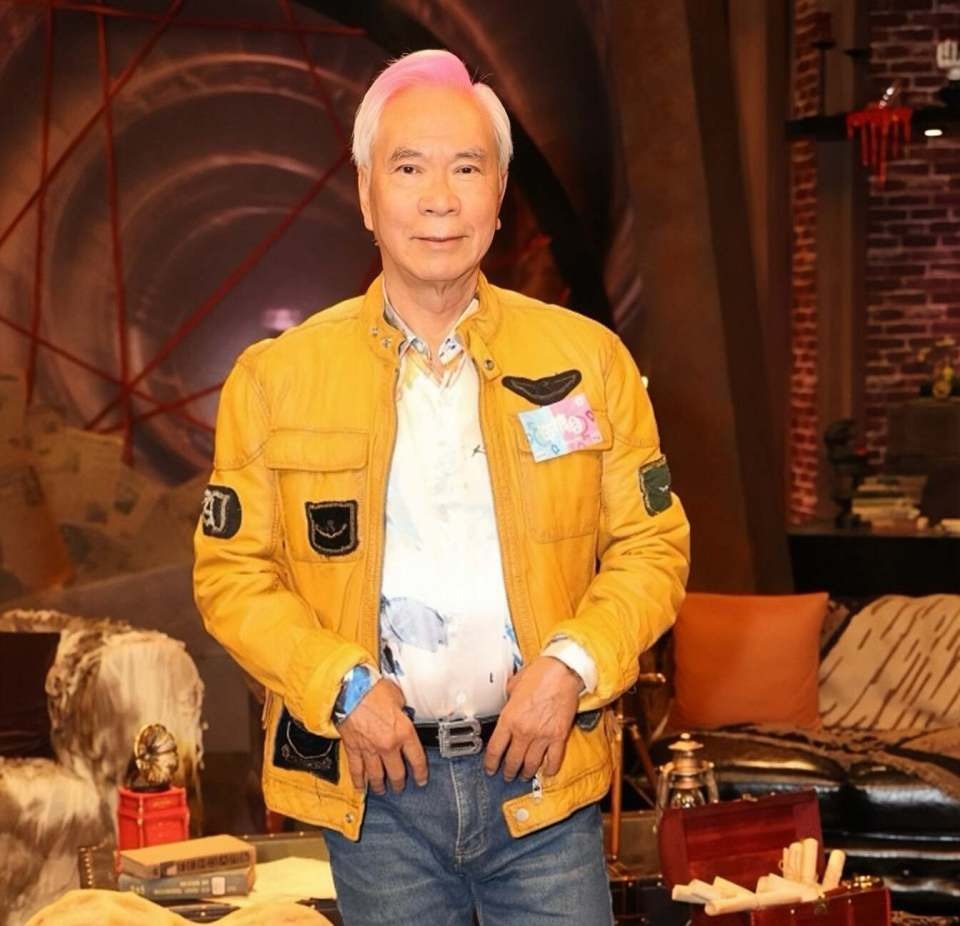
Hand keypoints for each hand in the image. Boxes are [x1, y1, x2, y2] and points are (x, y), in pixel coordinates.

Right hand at [338, 679, 427, 794]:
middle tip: (399, 787)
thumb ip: (402, 709)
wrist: (348, 689)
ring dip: (380, 785)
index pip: (417, 759)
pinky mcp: (353, 749)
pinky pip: (357, 770)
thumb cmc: (372, 689)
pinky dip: (359, 781)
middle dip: (399, 783)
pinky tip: (361, 787)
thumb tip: (402, 711)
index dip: (420, 772)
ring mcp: (370, 750)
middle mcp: (388, 745)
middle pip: (397, 773)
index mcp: (404, 732)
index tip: (421, 779)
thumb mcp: (397, 696)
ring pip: (377, 776)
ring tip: (381, 790)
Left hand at [483, 656, 581, 780]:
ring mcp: (542, 736)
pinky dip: (549, 769)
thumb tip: (506, 708)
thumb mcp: (513, 687)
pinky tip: (546, 771)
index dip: (490, 763)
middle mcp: (524, 731)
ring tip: (524, 775)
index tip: (490, 768)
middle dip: (508, 771)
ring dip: (526, 773)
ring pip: (531, 764)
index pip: (495, 749)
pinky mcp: (559, 736)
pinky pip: (553, 760)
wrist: (562, 671)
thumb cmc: (539, 674)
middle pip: (512, 761)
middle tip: (507, 775)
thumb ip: (508, 703)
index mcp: (509, 718)